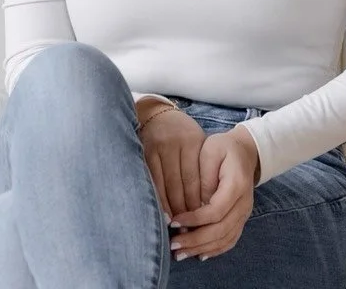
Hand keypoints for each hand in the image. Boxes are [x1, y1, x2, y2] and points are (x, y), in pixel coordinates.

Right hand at [137, 99, 206, 219]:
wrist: (154, 113)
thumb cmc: (178, 135)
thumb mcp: (194, 144)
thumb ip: (197, 170)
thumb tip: (201, 206)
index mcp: (192, 142)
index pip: (194, 180)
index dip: (195, 203)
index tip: (198, 222)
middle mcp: (174, 144)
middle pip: (180, 184)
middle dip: (183, 209)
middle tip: (186, 231)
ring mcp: (157, 147)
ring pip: (165, 185)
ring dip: (169, 208)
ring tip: (173, 226)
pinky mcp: (143, 151)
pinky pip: (150, 180)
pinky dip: (155, 197)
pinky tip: (158, 211)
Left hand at [167, 126, 258, 260]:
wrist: (245, 151)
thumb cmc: (224, 148)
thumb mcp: (210, 150)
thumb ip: (203, 176)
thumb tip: (195, 204)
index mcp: (237, 185)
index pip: (215, 211)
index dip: (194, 220)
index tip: (173, 222)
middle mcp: (244, 204)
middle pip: (221, 230)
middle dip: (195, 240)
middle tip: (173, 245)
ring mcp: (245, 213)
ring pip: (225, 239)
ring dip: (202, 249)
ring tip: (181, 254)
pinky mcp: (241, 219)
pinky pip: (230, 239)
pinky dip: (215, 250)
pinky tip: (199, 254)